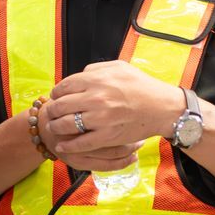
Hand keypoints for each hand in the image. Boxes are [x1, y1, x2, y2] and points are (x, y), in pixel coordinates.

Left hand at [42, 61, 183, 166]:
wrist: (162, 107)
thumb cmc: (142, 86)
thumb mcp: (119, 67)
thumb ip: (96, 69)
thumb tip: (79, 75)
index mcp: (97, 80)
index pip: (64, 86)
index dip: (56, 93)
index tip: (56, 97)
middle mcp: (96, 98)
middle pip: (61, 106)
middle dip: (53, 110)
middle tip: (52, 114)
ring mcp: (101, 119)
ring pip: (67, 125)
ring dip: (56, 127)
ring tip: (54, 128)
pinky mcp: (108, 136)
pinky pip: (81, 143)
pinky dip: (69, 146)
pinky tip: (62, 146)